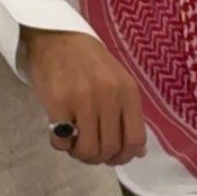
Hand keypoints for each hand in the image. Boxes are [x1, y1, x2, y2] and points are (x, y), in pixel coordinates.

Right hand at [22, 27, 147, 165]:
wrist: (58, 38)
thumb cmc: (90, 62)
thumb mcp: (118, 82)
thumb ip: (129, 115)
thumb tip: (139, 152)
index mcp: (128, 91)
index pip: (134, 140)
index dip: (123, 157)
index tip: (111, 157)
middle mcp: (109, 95)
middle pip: (109, 149)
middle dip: (98, 157)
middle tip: (87, 146)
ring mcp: (83, 98)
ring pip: (87, 150)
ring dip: (79, 153)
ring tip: (74, 139)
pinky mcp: (57, 102)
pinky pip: (61, 143)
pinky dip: (60, 144)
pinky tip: (60, 129)